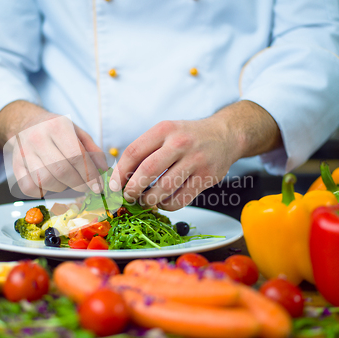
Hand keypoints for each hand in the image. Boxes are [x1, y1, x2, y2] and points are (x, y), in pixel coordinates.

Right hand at [0, 101, 106, 197]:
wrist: (26, 123)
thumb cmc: (56, 130)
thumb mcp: (77, 132)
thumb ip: (93, 151)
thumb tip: (104, 171)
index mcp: (57, 126)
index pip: (76, 156)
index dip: (89, 175)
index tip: (97, 187)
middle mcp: (38, 138)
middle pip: (61, 171)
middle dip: (78, 184)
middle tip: (86, 188)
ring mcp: (24, 152)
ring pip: (45, 181)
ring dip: (62, 188)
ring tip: (68, 182)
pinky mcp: (15, 166)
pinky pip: (29, 188)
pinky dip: (43, 192)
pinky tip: (51, 184)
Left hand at [109, 101, 281, 209]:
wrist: (225, 135)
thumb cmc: (187, 137)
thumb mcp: (166, 133)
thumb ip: (144, 151)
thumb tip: (119, 179)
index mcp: (164, 130)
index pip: (134, 152)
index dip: (120, 173)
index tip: (114, 187)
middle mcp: (180, 143)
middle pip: (147, 171)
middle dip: (132, 189)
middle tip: (128, 197)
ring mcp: (195, 160)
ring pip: (164, 189)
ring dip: (149, 201)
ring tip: (146, 201)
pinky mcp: (207, 177)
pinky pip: (180, 199)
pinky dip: (167, 205)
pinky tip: (164, 201)